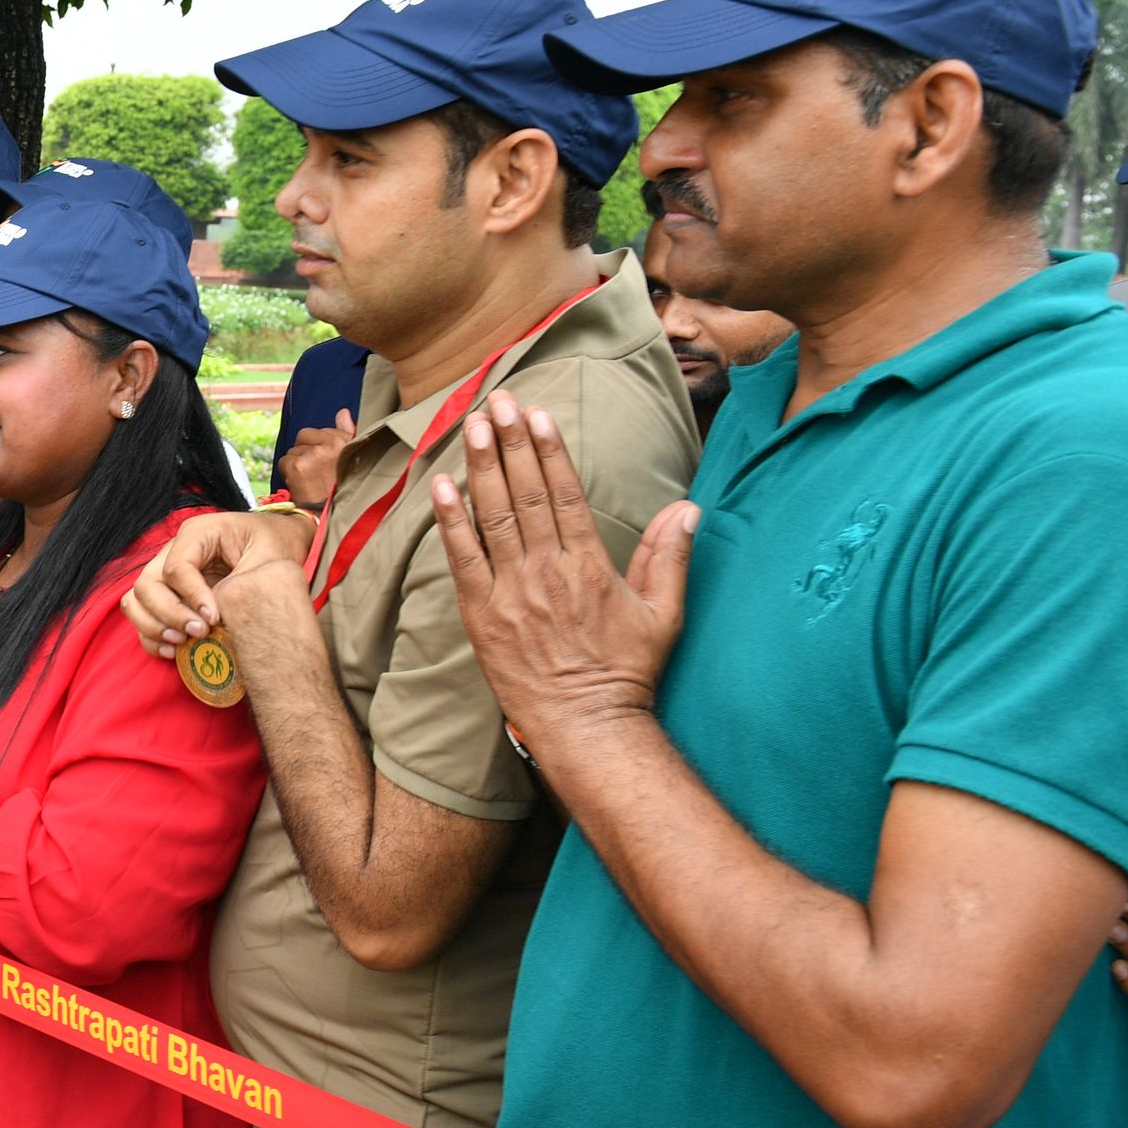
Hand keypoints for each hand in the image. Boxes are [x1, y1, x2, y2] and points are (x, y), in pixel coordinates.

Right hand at [119, 504, 310, 654]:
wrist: (281, 545)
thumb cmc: (276, 546)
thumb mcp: (269, 557)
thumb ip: (243, 582)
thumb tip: (215, 614)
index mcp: (198, 533)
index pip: (176, 567)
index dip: (191, 596)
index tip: (214, 618)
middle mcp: (174, 551)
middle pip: (147, 584)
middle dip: (169, 613)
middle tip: (199, 632)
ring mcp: (166, 574)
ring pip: (137, 601)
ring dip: (154, 626)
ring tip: (182, 642)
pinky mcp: (168, 595)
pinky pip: (143, 616)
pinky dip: (152, 637)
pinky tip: (174, 650)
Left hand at [276, 408, 353, 511]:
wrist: (331, 516)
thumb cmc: (344, 489)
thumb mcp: (353, 459)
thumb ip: (347, 433)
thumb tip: (342, 412)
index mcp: (346, 441)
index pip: (323, 431)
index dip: (320, 447)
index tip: (324, 464)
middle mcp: (330, 445)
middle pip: (304, 436)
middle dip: (305, 451)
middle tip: (314, 472)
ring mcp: (313, 455)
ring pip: (293, 450)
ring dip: (297, 463)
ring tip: (309, 480)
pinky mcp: (297, 466)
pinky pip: (284, 461)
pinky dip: (288, 473)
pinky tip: (300, 484)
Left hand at [429, 391, 693, 749]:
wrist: (586, 726)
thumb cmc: (626, 673)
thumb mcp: (663, 614)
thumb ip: (668, 556)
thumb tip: (688, 509)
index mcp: (590, 566)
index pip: (566, 494)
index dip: (548, 451)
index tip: (537, 415)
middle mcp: (548, 571)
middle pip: (526, 494)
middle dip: (510, 444)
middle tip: (498, 401)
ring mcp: (511, 592)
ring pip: (492, 517)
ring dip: (481, 467)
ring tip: (472, 425)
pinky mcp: (481, 615)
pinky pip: (461, 559)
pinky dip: (449, 521)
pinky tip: (439, 486)